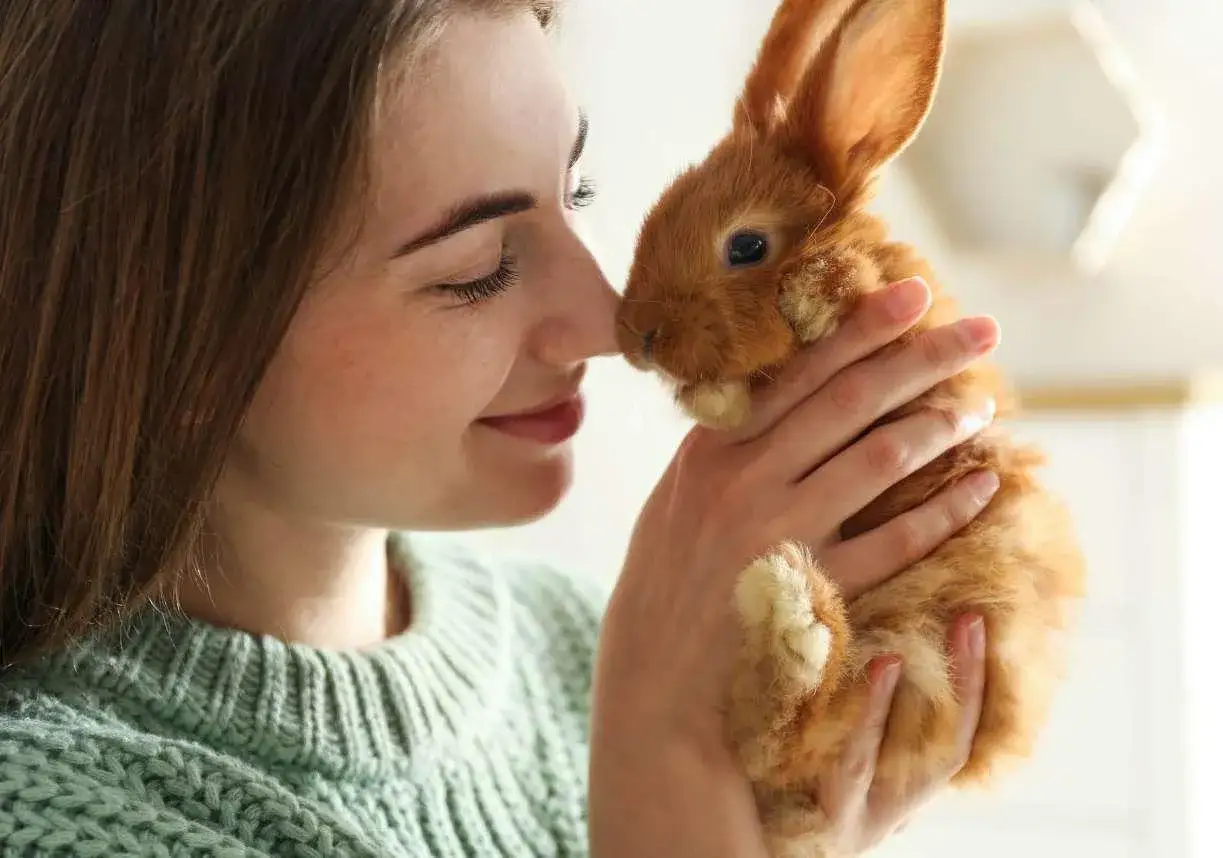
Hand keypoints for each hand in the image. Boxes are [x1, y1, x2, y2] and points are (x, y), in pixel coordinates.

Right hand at [589, 276, 999, 857]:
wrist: (656, 688)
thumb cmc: (668, 587)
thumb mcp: (677, 503)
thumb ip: (726, 448)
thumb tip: (785, 394)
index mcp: (708, 450)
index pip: (795, 372)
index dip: (860, 329)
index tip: (914, 293)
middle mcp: (740, 481)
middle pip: (847, 400)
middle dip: (920, 357)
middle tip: (980, 327)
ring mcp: (775, 535)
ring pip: (876, 458)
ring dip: (939, 425)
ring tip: (983, 404)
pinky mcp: (810, 592)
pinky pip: (892, 543)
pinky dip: (942, 511)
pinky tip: (980, 488)